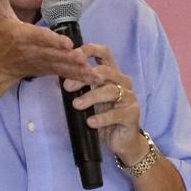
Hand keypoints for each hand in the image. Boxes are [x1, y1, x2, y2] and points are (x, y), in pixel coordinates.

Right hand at [0, 0, 94, 83]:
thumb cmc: (0, 35)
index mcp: (23, 35)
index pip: (39, 37)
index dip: (53, 40)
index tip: (67, 43)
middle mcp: (33, 51)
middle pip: (53, 54)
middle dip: (68, 57)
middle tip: (83, 56)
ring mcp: (42, 62)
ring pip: (60, 66)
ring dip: (76, 69)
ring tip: (92, 72)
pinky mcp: (48, 70)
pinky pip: (64, 74)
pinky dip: (79, 77)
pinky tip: (95, 79)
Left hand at [62, 42, 148, 162]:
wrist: (119, 140)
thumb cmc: (101, 115)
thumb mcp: (87, 97)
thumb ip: (78, 85)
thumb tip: (58, 73)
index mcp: (111, 74)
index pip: (104, 53)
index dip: (90, 50)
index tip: (72, 55)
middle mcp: (123, 82)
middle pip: (105, 72)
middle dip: (84, 78)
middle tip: (67, 87)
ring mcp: (129, 97)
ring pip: (111, 91)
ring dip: (91, 97)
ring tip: (76, 105)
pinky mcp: (132, 114)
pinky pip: (117, 113)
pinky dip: (102, 117)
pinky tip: (90, 122)